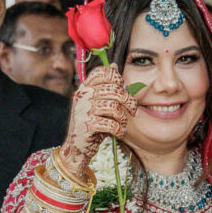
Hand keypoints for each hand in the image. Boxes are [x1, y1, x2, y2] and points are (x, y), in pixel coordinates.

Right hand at [59, 64, 136, 178]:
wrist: (78, 146)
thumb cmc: (92, 123)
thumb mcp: (98, 103)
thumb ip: (106, 87)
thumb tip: (115, 66)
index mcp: (86, 87)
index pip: (104, 72)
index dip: (118, 79)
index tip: (123, 90)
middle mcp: (83, 95)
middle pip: (115, 90)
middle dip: (129, 101)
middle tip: (133, 111)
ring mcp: (84, 109)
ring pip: (115, 107)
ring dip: (123, 118)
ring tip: (122, 124)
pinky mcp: (87, 125)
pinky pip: (111, 124)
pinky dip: (119, 130)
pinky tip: (118, 133)